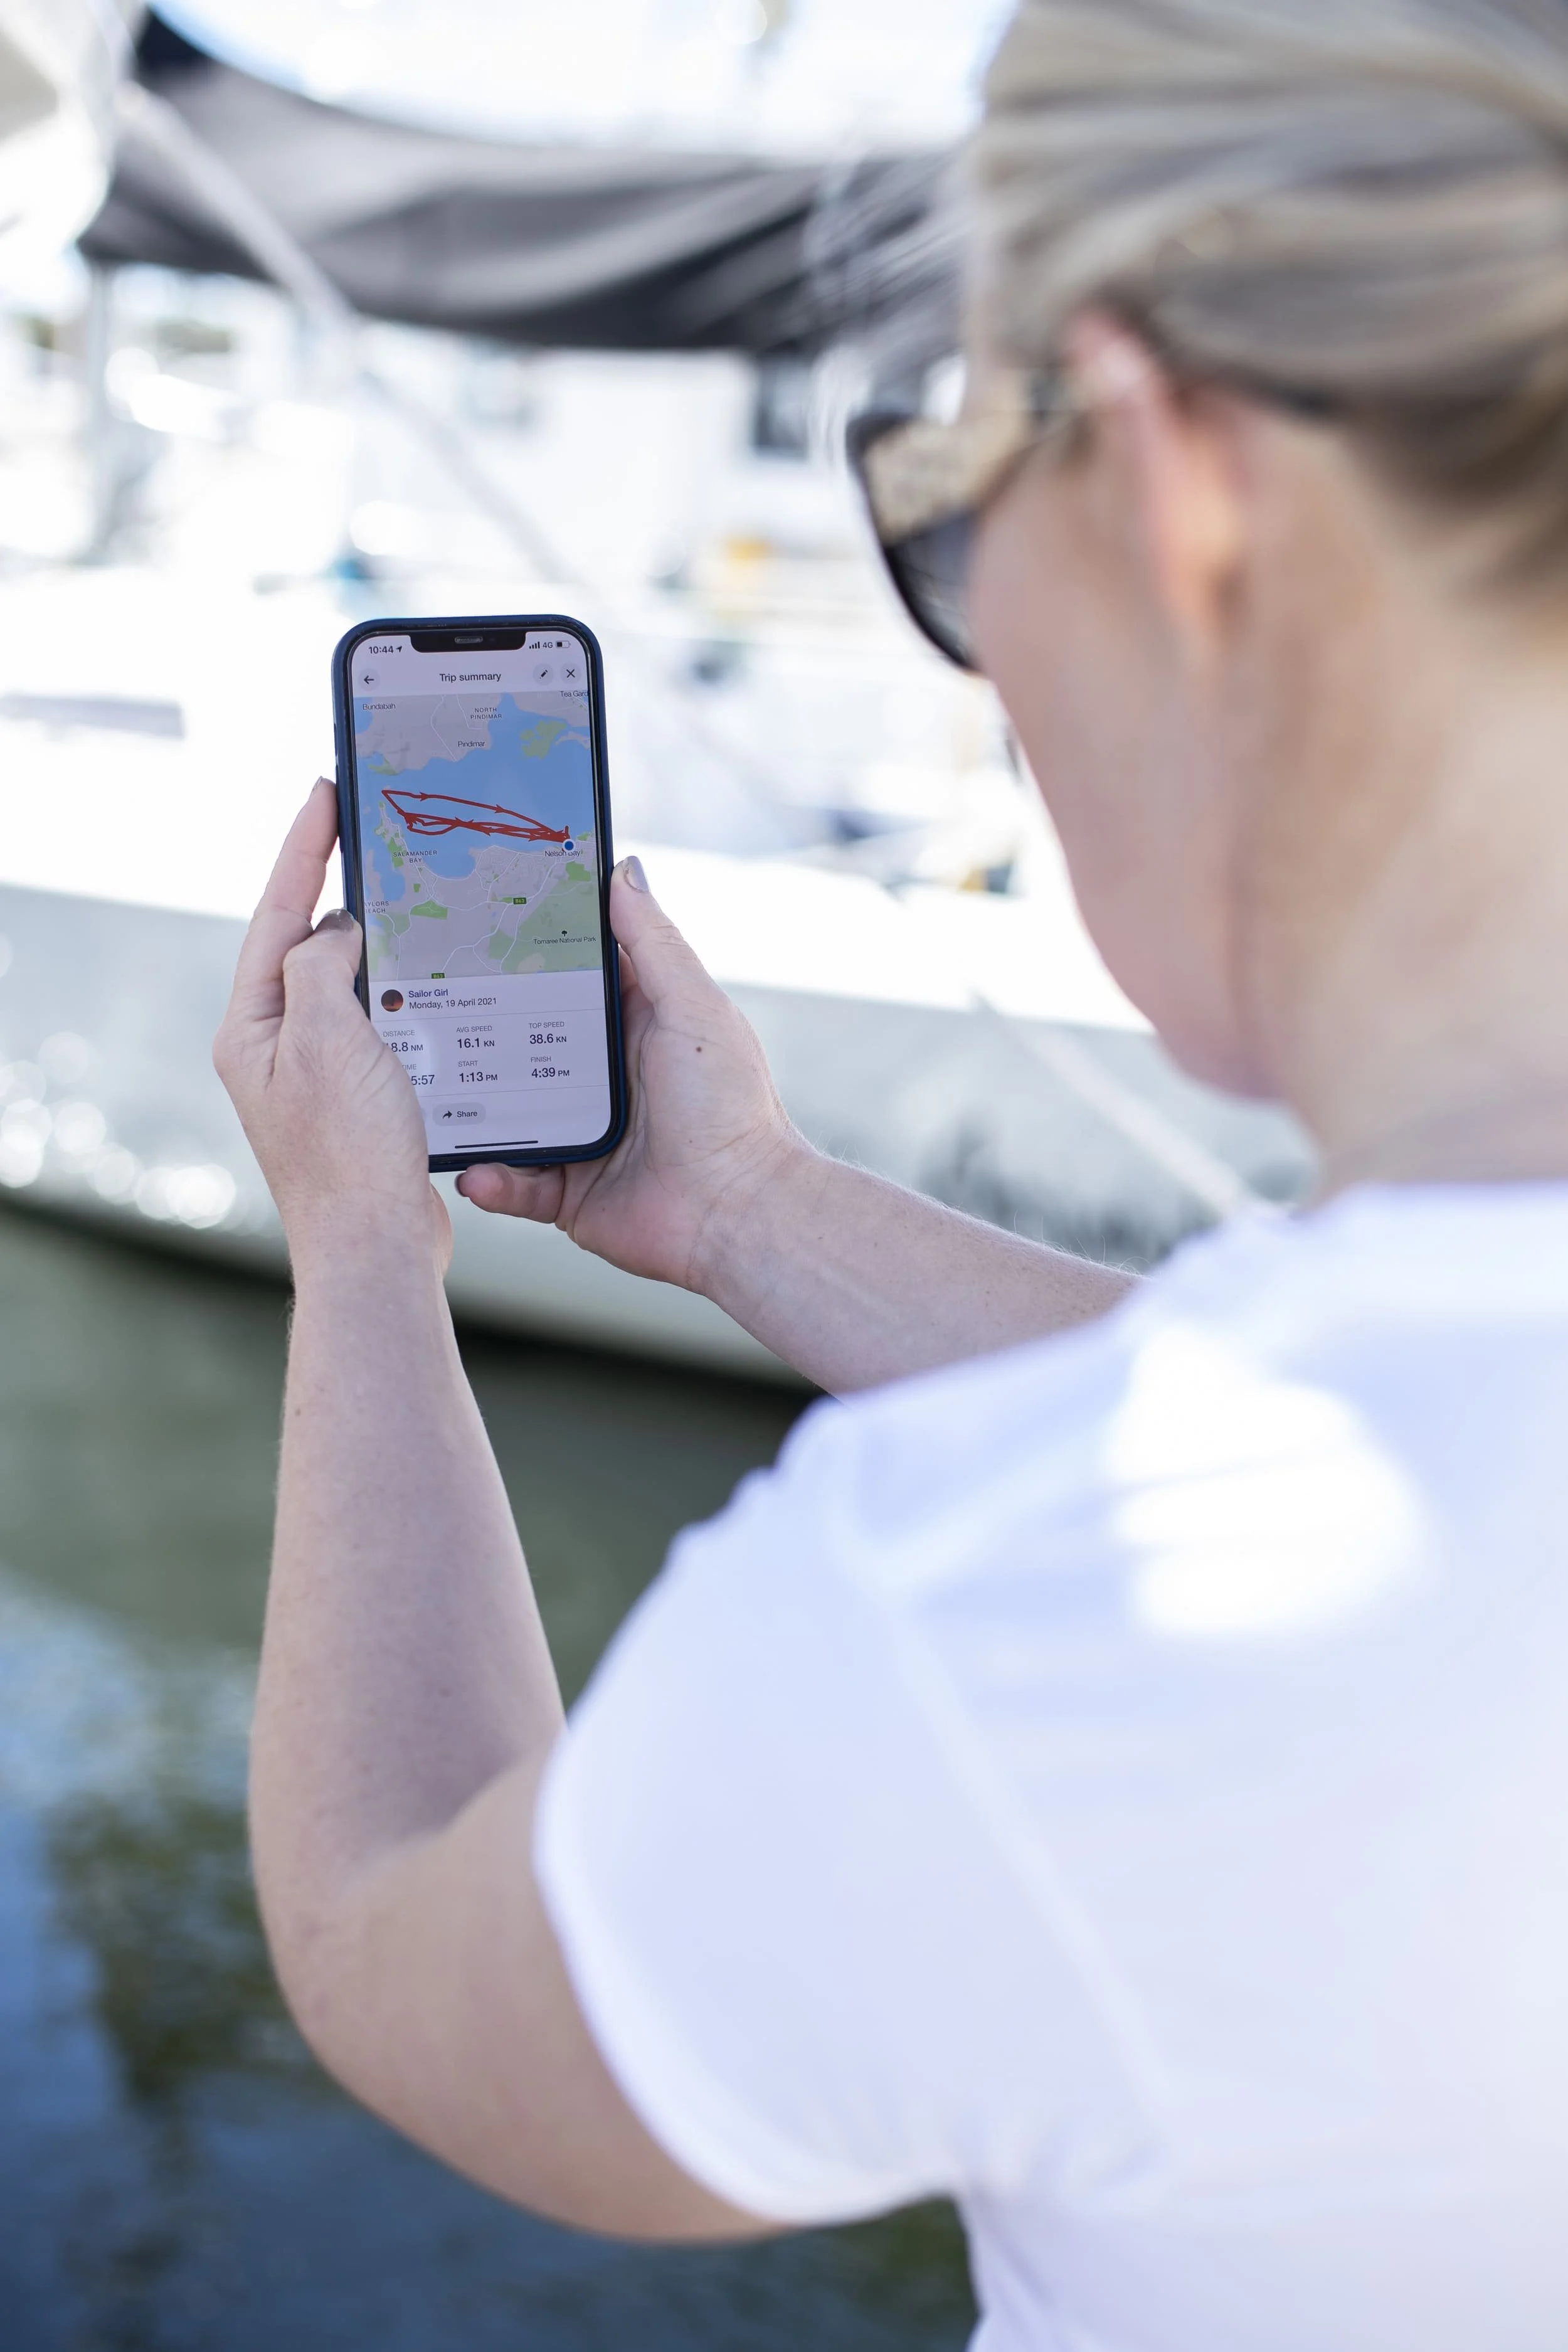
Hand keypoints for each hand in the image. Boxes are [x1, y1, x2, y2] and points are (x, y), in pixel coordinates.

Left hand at [214, 780, 450, 1272]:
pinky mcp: (360, 1101)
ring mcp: (318, 1076)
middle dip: (345, 891)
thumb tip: (336, 930)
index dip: (303, 850)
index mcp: (254, 1028)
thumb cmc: (348, 1153)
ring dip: (387, 947)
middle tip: (377, 833)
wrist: (377, 1246)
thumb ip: (321, 968)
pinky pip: (383, 1026)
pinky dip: (411, 998)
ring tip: (420, 901)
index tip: (326, 793)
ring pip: (353, 986)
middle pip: (309, 946)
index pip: (276, 915)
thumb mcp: (327, 1039)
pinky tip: (441, 984)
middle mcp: (277, 1048)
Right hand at [457, 857, 806, 1294]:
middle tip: (421, 1008)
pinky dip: (491, 1179)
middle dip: (475, 1031)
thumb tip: (624, 870)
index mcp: (630, 1026)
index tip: (471, 927)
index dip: (522, 954)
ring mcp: (580, 1135)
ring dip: (470, 1108)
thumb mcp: (692, 1007)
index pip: (565, 979)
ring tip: (432, 1095)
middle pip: (520, 1044)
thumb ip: (653, 943)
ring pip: (505, 1113)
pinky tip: (476, 1171)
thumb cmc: (729, 1107)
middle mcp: (600, 1078)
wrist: (738, 1214)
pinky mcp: (567, 1192)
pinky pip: (513, 1183)